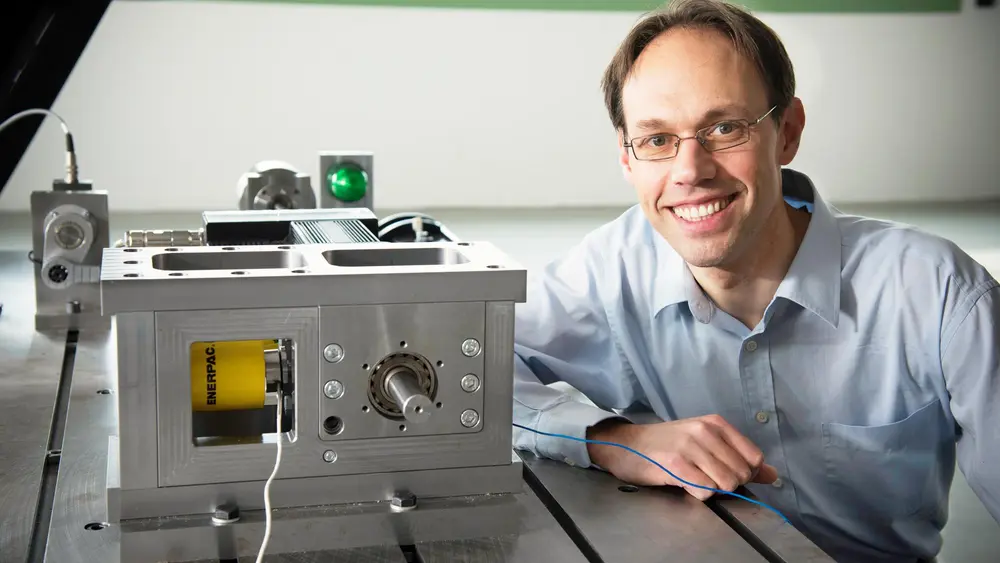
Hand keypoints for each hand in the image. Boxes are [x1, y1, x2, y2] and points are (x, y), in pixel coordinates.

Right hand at [586, 415, 777, 500]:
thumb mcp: (705, 443)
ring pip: (725, 483)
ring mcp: (690, 447)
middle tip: (705, 477)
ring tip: (694, 479)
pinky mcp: (675, 464)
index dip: (746, 473)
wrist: (626, 444)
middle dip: (728, 484)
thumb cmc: (666, 445)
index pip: (754, 457)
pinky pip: (705, 491)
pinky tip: (684, 483)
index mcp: (715, 423)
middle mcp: (704, 431)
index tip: (726, 472)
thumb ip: (739, 457)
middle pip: (741, 474)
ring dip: (712, 489)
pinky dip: (698, 494)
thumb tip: (773, 475)